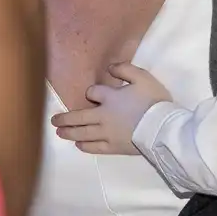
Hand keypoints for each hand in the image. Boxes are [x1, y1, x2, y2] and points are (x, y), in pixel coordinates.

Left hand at [49, 62, 170, 155]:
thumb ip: (125, 69)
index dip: (91, 93)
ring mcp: (106, 134)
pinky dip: (84, 146)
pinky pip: (94, 147)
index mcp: (110, 98)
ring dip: (69, 133)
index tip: (93, 94)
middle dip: (64, 119)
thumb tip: (110, 67)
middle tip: (53, 120)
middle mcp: (103, 116)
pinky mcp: (113, 147)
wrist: (163, 128)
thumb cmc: (154, 101)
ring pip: (82, 134)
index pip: (92, 93)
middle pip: (78, 117)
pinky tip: (78, 145)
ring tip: (59, 133)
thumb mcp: (143, 78)